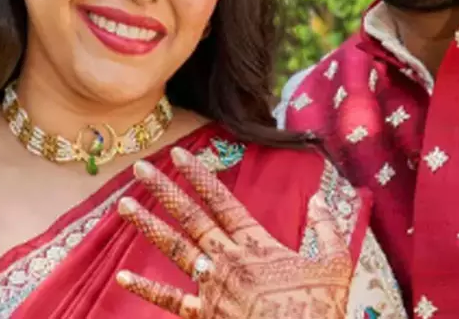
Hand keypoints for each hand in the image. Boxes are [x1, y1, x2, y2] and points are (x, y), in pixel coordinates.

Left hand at [115, 148, 352, 318]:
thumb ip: (328, 229)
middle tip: (140, 169)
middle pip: (191, 218)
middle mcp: (228, 260)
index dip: (199, 176)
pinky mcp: (205, 315)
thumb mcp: (336, 264)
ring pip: (174, 249)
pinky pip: (170, 300)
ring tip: (123, 205)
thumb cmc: (319, 308)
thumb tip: (320, 200)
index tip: (178, 154)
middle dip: (164, 191)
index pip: (222, 201)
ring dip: (148, 226)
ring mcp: (213, 287)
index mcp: (257, 244)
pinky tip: (122, 276)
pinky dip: (145, 289)